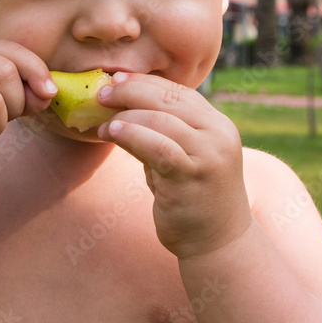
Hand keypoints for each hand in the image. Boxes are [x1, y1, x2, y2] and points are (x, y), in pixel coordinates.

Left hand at [97, 73, 251, 259]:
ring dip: (125, 117)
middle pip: (169, 99)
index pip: (179, 91)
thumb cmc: (192, 197)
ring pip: (160, 120)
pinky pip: (157, 147)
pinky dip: (132, 135)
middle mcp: (218, 134)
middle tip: (102, 94)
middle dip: (131, 92)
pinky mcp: (193, 176)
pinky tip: (112, 133)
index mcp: (217, 124)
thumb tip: (120, 107)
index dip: (145, 82)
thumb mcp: (181, 156)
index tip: (117, 79)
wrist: (218, 242)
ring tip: (103, 126)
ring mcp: (208, 155)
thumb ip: (162, 132)